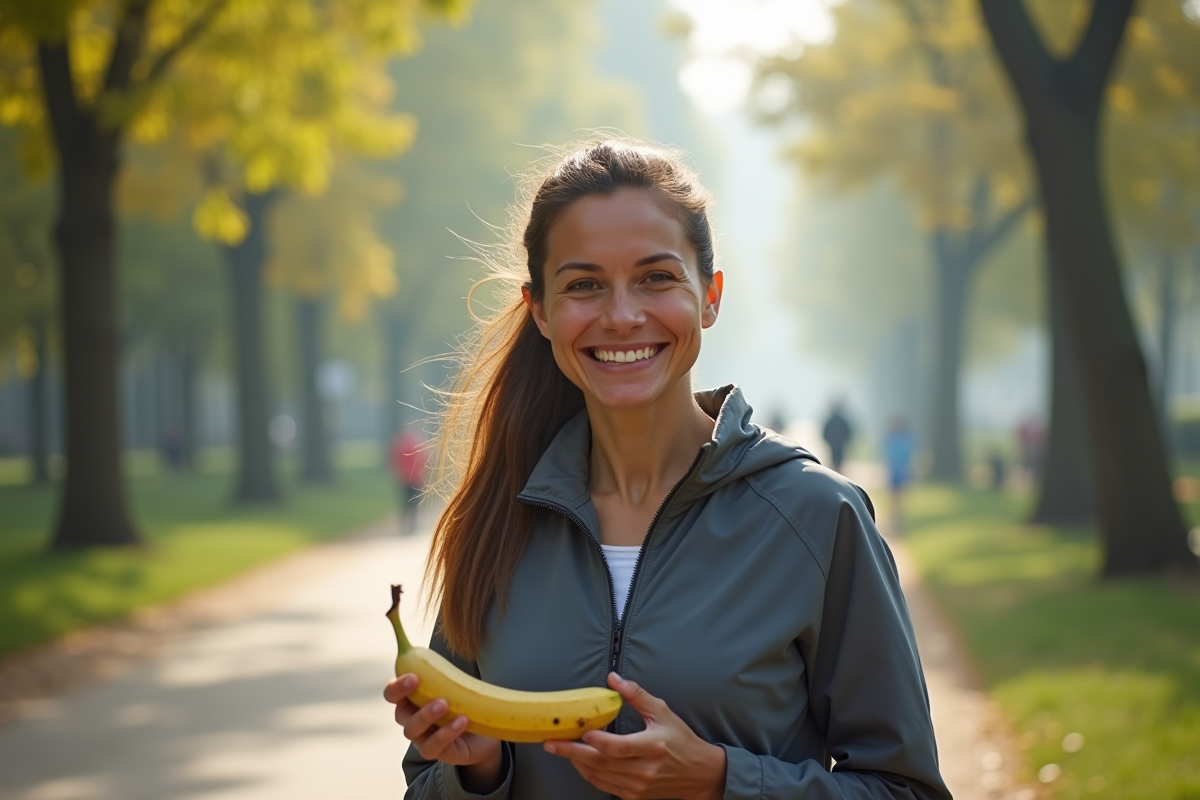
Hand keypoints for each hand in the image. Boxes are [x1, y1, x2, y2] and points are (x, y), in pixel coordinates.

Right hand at [384, 674, 502, 791]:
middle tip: (432, 692)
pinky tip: (462, 721)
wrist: (485, 729)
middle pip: (400, 714)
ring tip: (446, 705)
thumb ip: (440, 668)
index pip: (392, 694)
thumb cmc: (463, 701)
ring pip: (412, 731)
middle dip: (411, 700)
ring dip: (427, 716)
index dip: (397, 687)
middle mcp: (412, 720)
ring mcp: (423, 738)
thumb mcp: (453, 683)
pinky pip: (434, 747)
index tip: (414, 677)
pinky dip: (446, 733)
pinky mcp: (439, 753)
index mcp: (412, 700)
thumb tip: (425, 630)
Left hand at [543, 673, 726, 799]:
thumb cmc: (680, 740)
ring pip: (599, 777)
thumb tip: (613, 679)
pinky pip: (605, 786)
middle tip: (551, 744)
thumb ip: (636, 695)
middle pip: (601, 764)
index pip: (618, 747)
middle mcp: (644, 770)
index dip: (596, 741)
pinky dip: (590, 774)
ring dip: (577, 764)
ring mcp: (638, 787)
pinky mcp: (634, 796)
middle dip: (572, 753)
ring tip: (561, 750)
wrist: (698, 773)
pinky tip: (581, 762)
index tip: (581, 731)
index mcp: (652, 747)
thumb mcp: (662, 712)